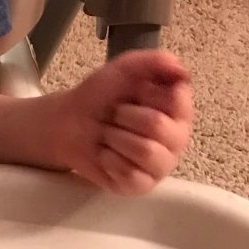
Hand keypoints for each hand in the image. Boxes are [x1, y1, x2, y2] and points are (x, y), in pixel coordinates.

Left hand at [61, 50, 191, 194]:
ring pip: (145, 151)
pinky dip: (109, 160)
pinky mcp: (141, 185)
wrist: (67, 122)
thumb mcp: (123, 69)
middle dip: (125, 115)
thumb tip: (180, 68)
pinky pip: (131, 175)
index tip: (135, 92)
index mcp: (179, 110)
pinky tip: (106, 154)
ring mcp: (160, 165)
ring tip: (109, 135)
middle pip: (158, 126)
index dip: (148, 93)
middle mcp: (176, 139)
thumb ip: (153, 62)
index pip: (177, 100)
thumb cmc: (100, 96)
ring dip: (115, 138)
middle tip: (115, 115)